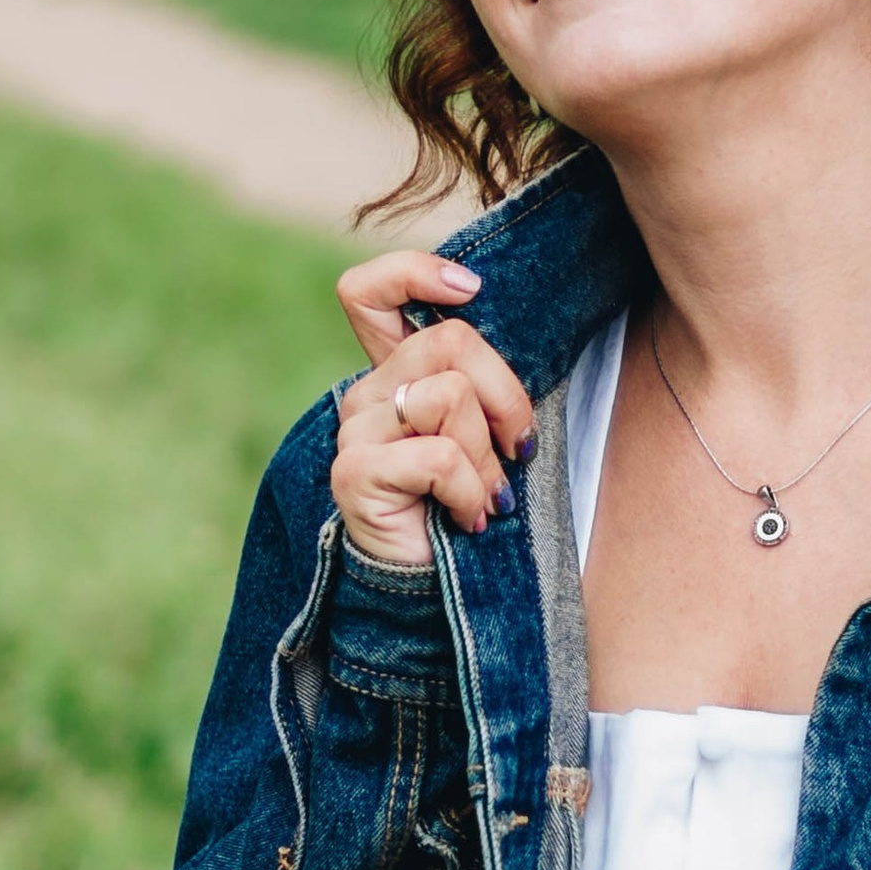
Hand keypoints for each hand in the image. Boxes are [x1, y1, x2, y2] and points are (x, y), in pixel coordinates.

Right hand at [329, 251, 534, 568]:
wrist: (437, 597)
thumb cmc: (474, 510)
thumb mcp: (485, 432)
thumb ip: (480, 379)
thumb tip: (501, 323)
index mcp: (392, 376)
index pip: (365, 291)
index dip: (414, 272)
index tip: (471, 288)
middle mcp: (365, 396)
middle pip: (451, 341)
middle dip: (506, 397)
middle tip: (515, 452)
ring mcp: (354, 433)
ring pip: (451, 396)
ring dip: (488, 457)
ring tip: (483, 498)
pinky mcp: (354, 473)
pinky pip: (440, 455)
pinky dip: (470, 491)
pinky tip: (467, 519)